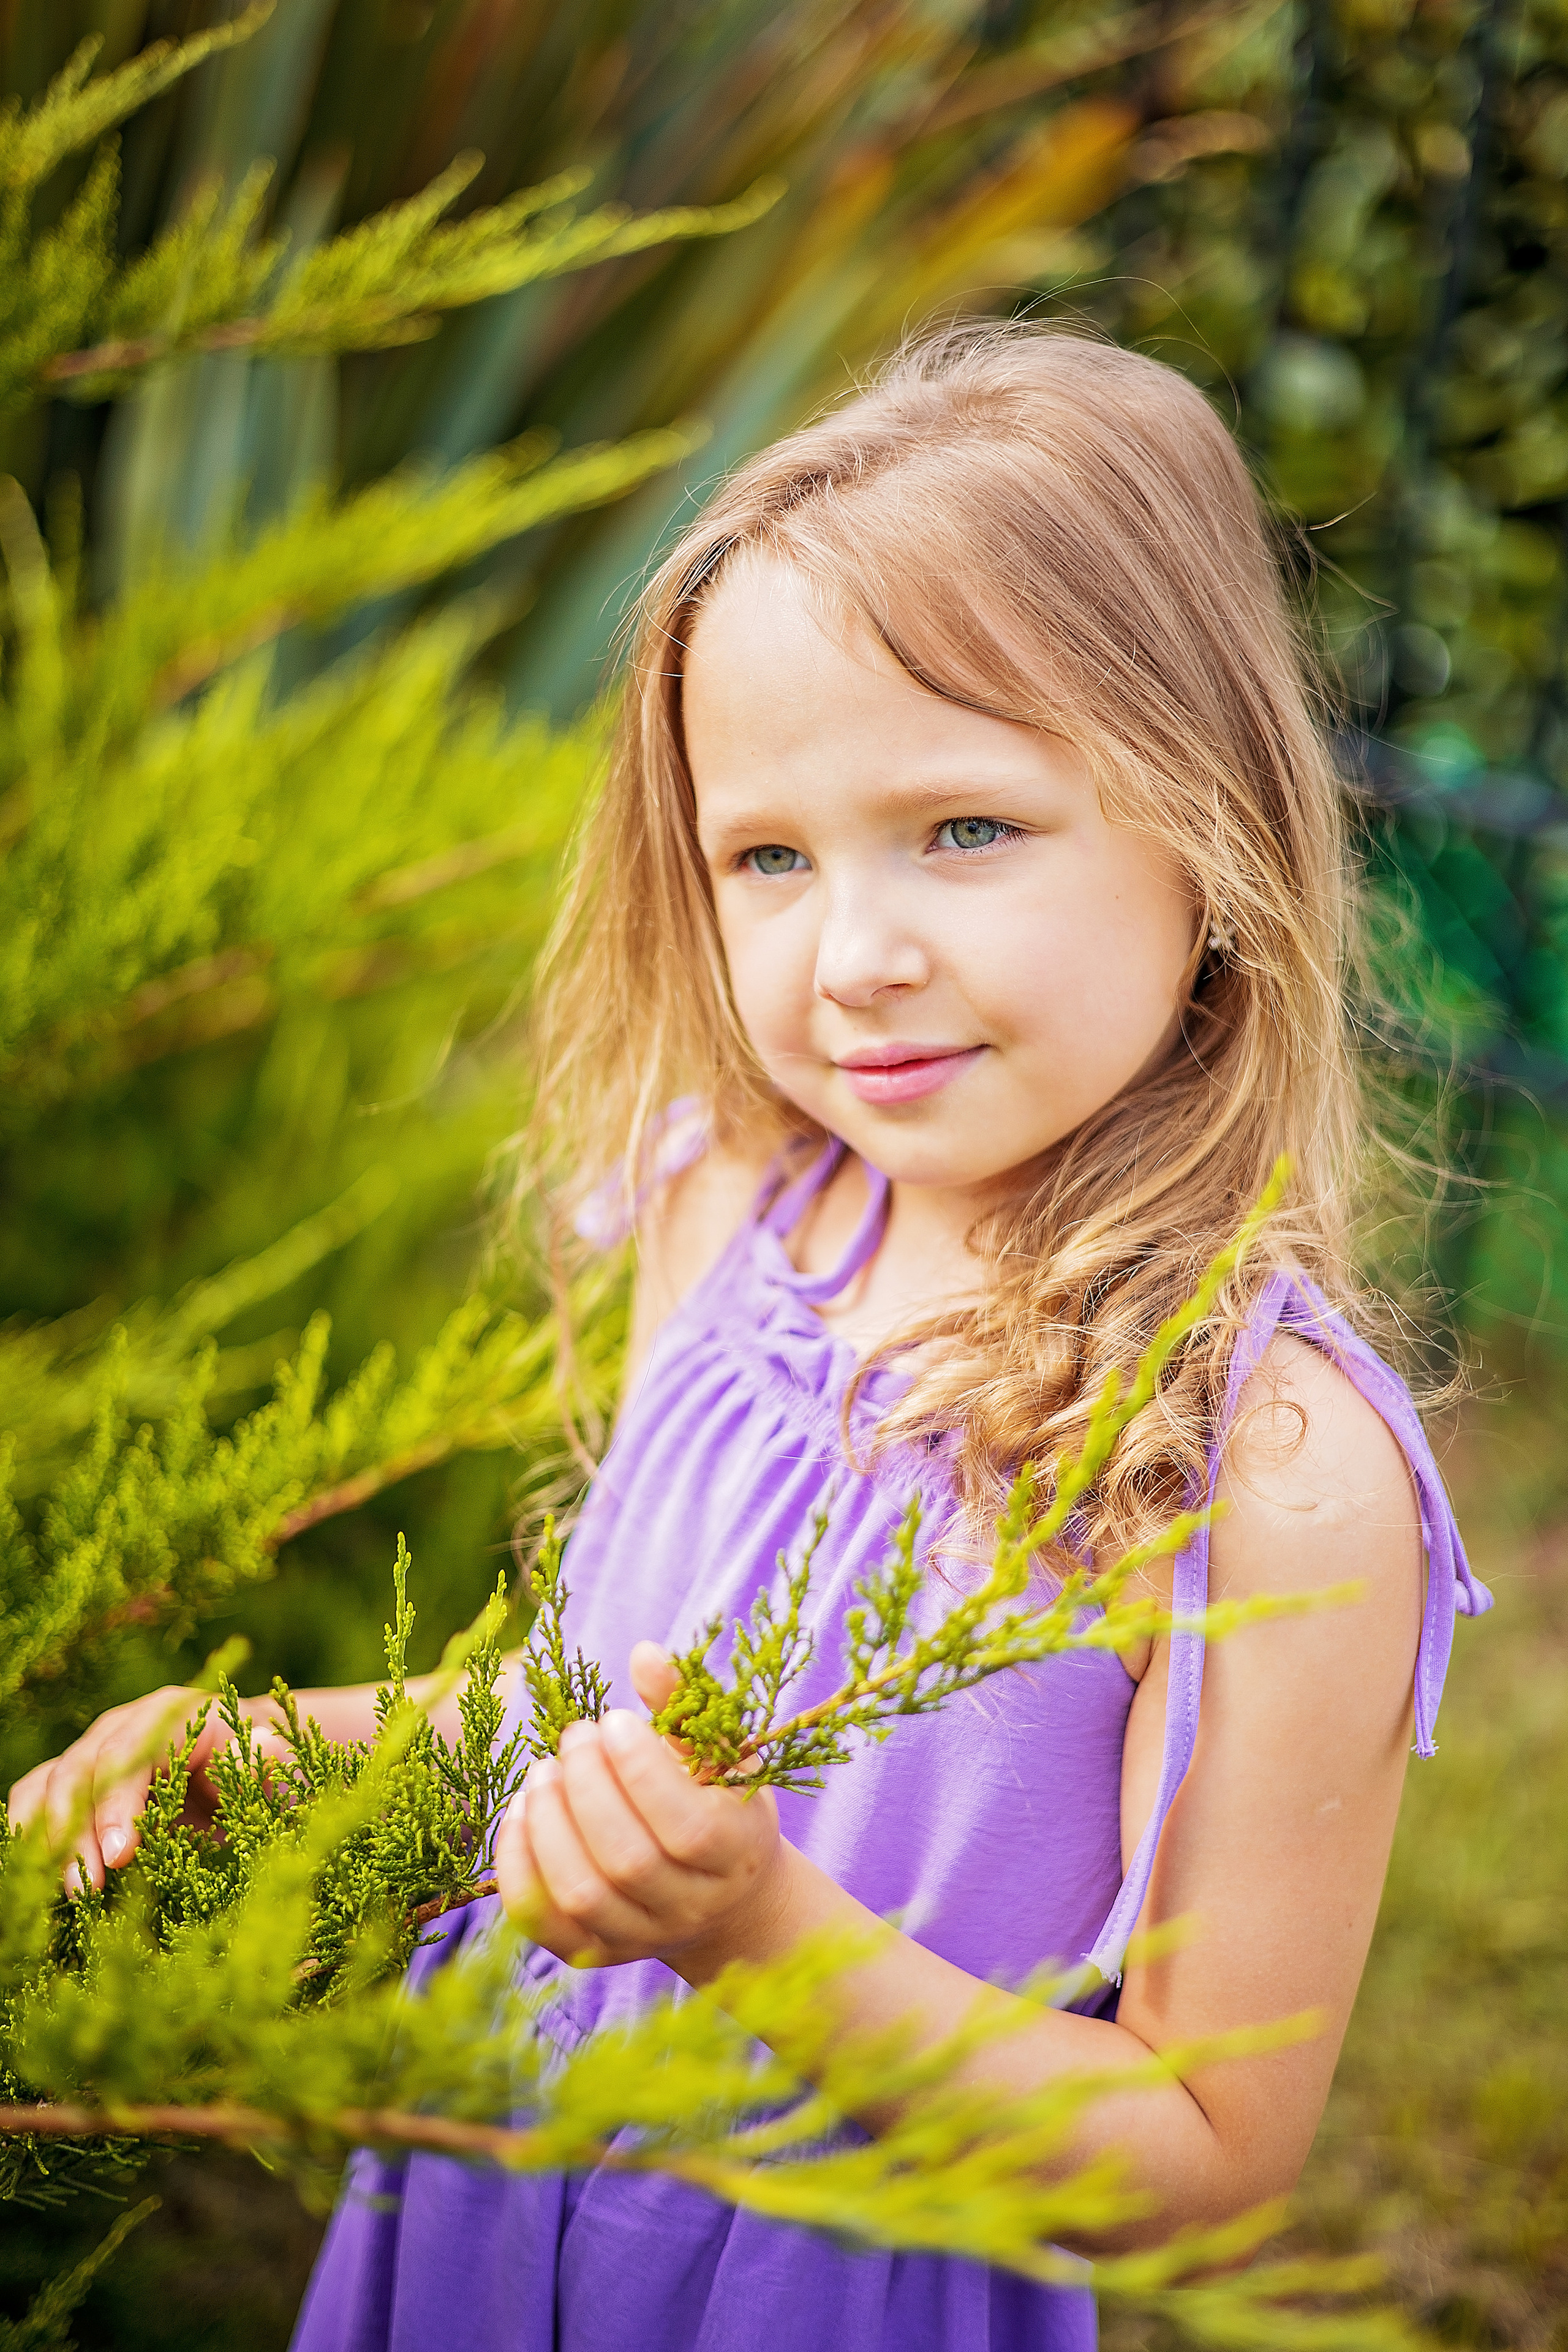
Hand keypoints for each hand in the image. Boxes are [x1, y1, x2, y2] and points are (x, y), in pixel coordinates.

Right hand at [6, 1685, 265, 1893]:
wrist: (251, 1767)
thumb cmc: (262, 1767)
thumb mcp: (273, 1764)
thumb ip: (266, 1757)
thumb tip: (264, 1746)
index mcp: (171, 1715)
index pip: (129, 1753)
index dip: (118, 1802)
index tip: (120, 1856)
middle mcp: (123, 1726)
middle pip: (80, 1771)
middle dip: (76, 1831)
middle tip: (84, 1888)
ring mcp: (95, 1752)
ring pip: (48, 1784)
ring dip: (44, 1836)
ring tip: (60, 1890)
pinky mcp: (80, 1784)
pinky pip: (38, 1801)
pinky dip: (29, 1834)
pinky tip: (31, 1874)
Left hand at [493, 1641, 787, 1972]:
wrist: (722, 1895)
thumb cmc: (719, 1802)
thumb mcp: (719, 1751)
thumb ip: (682, 1704)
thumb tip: (644, 1654)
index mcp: (736, 1853)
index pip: (686, 1826)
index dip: (640, 1770)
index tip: (611, 1719)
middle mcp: (691, 1907)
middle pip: (627, 1860)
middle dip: (587, 1787)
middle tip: (573, 1736)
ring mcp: (639, 1939)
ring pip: (581, 1894)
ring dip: (550, 1823)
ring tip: (543, 1770)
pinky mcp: (591, 1953)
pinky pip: (542, 1920)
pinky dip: (519, 1864)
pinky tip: (522, 1811)